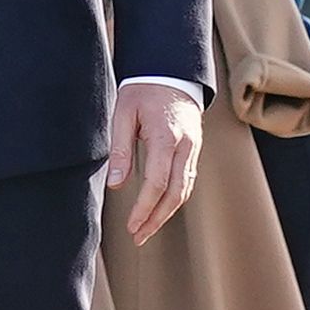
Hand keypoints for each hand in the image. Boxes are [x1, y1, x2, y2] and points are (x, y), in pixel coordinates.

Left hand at [109, 81, 202, 244]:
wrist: (172, 72)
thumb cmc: (144, 90)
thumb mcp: (124, 114)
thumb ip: (120, 149)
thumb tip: (117, 184)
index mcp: (166, 136)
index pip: (158, 182)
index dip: (144, 208)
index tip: (131, 225)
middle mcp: (186, 146)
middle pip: (176, 193)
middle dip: (157, 219)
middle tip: (138, 236)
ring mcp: (193, 148)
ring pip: (184, 189)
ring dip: (166, 213)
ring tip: (146, 230)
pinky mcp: (193, 150)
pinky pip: (187, 180)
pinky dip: (174, 199)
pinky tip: (160, 209)